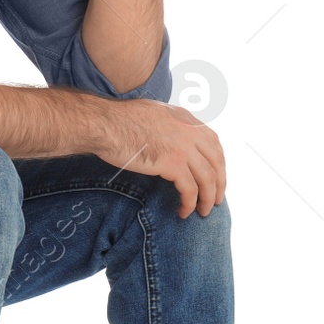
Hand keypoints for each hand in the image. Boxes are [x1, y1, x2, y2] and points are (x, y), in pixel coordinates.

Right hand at [92, 98, 225, 217]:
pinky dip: (190, 203)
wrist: (103, 124)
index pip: (213, 142)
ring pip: (208, 179)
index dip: (218, 162)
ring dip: (208, 199)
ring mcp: (183, 147)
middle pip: (217, 162)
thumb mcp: (151, 112)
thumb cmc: (116, 120)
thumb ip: (167, 123)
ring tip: (203, 211)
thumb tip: (168, 137)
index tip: (216, 176)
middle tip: (216, 200)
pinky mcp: (173, 164)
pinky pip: (190, 190)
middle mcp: (189, 131)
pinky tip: (184, 211)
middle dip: (220, 184)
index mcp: (185, 117)